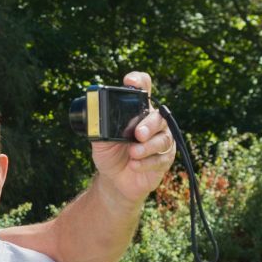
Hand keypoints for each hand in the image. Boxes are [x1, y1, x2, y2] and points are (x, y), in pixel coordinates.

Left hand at [90, 71, 175, 204]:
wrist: (114, 180)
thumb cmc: (110, 155)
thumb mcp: (100, 141)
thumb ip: (100, 128)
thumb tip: (97, 119)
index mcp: (137, 112)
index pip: (143, 89)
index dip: (139, 81)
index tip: (130, 81)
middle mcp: (152, 123)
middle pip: (158, 117)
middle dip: (148, 125)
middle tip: (138, 134)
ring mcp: (161, 140)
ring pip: (162, 139)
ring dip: (147, 147)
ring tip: (133, 153)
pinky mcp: (164, 159)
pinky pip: (161, 158)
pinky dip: (147, 162)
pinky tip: (135, 165)